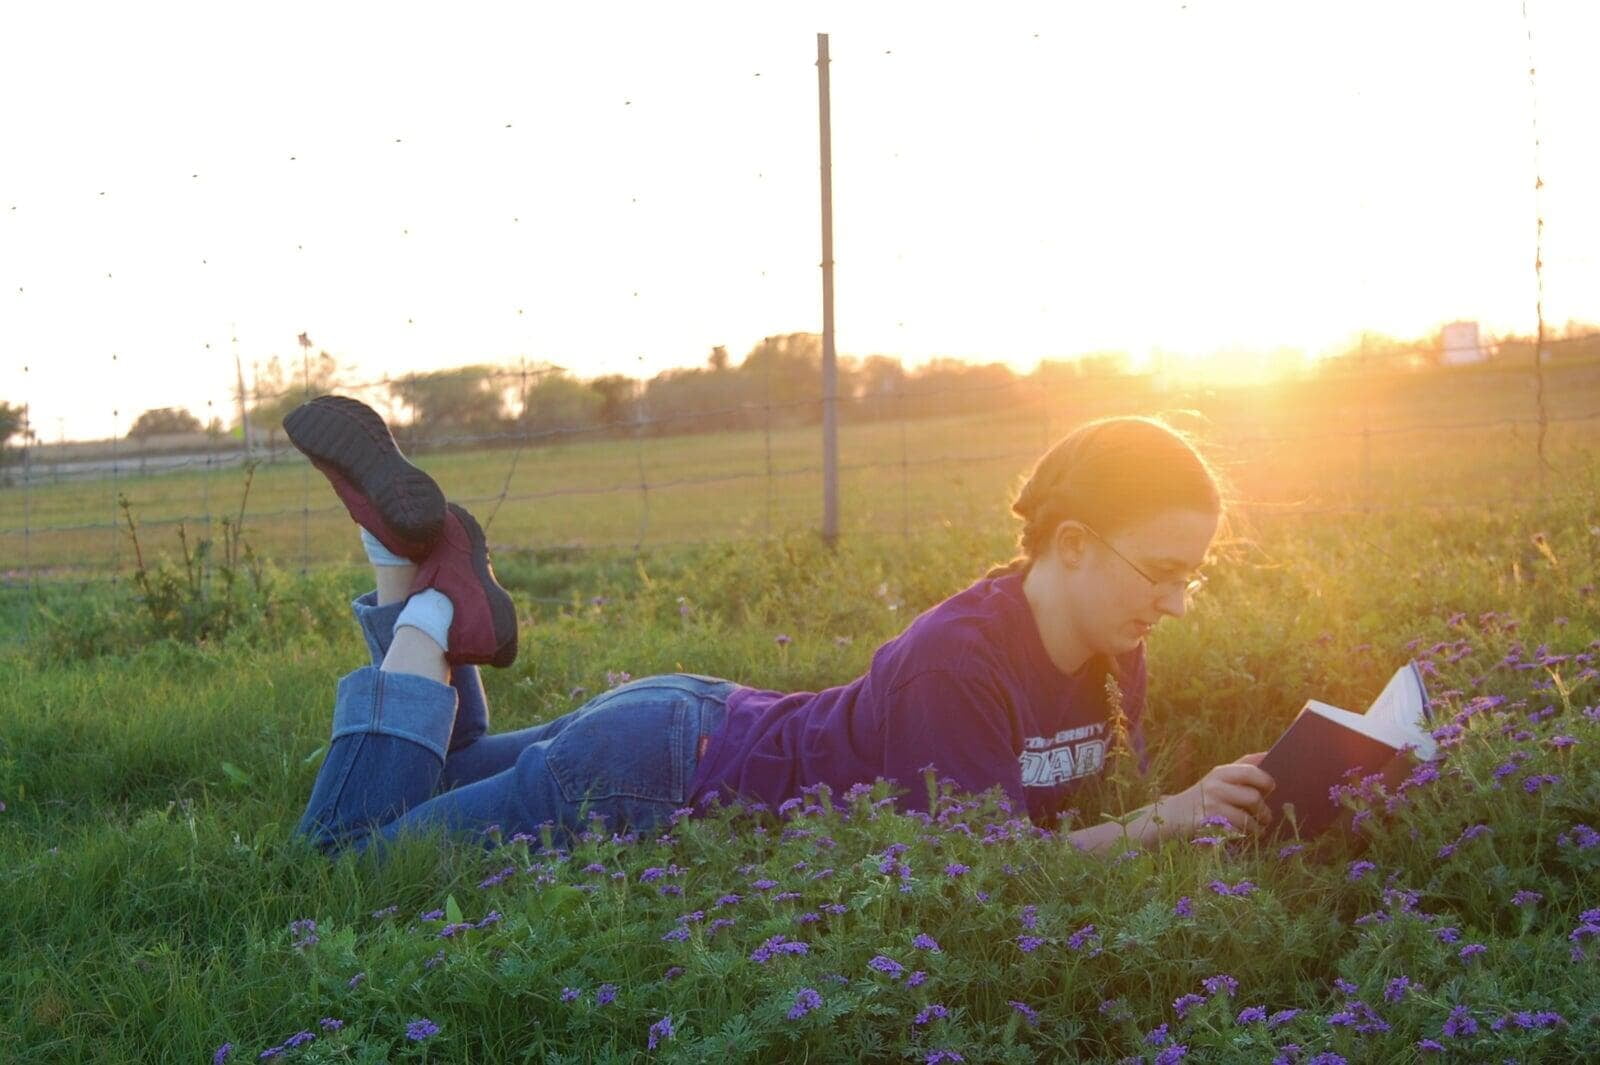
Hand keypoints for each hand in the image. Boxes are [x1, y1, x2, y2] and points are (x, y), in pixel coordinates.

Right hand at [1152, 753, 1275, 839]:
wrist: (1173, 815)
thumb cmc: (1205, 796)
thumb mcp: (1219, 778)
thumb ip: (1242, 767)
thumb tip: (1268, 754)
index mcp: (1220, 773)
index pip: (1251, 772)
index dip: (1266, 781)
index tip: (1271, 789)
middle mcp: (1215, 787)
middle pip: (1253, 798)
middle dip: (1264, 811)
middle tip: (1266, 816)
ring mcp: (1210, 807)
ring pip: (1247, 820)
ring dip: (1257, 827)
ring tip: (1258, 828)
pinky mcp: (1208, 826)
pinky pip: (1236, 833)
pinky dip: (1243, 836)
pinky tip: (1242, 835)